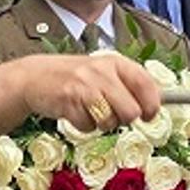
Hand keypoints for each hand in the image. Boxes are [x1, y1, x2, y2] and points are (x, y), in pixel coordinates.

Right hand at [13, 52, 161, 131]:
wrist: (34, 77)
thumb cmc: (75, 78)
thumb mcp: (103, 72)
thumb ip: (127, 85)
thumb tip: (155, 105)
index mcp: (115, 62)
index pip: (145, 83)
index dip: (152, 104)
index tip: (150, 115)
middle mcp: (101, 72)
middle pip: (131, 111)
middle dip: (123, 119)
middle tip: (111, 113)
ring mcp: (84, 86)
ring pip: (109, 122)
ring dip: (101, 123)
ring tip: (89, 109)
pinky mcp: (68, 101)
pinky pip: (87, 127)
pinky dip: (82, 125)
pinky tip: (74, 111)